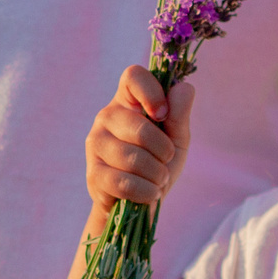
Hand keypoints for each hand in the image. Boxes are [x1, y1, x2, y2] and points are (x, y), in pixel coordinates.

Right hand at [85, 66, 195, 212]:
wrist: (139, 202)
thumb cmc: (158, 163)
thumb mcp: (176, 139)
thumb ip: (180, 114)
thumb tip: (184, 88)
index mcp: (128, 101)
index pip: (133, 76)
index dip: (152, 92)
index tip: (163, 115)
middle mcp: (106, 116)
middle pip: (139, 127)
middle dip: (163, 150)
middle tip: (166, 160)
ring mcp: (96, 144)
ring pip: (132, 158)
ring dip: (156, 174)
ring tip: (158, 179)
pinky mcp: (93, 173)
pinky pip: (124, 182)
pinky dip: (145, 191)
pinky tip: (149, 193)